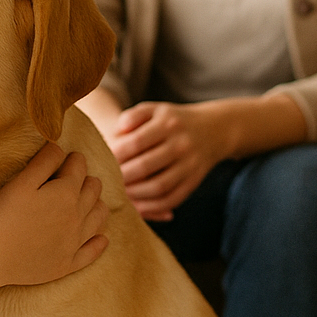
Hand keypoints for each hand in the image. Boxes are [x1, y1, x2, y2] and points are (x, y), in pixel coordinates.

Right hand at [0, 141, 109, 285]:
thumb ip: (44, 162)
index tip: (71, 157)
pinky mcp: (68, 263)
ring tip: (91, 202)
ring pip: (98, 218)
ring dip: (97, 206)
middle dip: (88, 180)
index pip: (79, 168)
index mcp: (66, 193)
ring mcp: (75, 241)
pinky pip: (92, 252)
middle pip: (93, 191)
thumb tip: (60, 147)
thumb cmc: (5, 213)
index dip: (75, 159)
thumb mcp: (22, 181)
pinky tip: (102, 239)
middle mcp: (77, 216)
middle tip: (78, 178)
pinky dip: (99, 243)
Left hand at [109, 102, 232, 221]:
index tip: (102, 161)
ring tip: (119, 193)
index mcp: (168, 124)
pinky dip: (153, 207)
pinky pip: (171, 199)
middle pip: (145, 166)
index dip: (115, 154)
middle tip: (106, 181)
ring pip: (158, 187)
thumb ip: (133, 116)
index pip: (136, 142)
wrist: (214, 129)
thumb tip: (117, 131)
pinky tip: (137, 206)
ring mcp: (190, 165)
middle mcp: (181, 145)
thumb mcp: (155, 109)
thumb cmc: (173, 120)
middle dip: (122, 176)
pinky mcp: (194, 182)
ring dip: (135, 194)